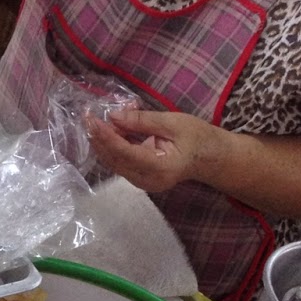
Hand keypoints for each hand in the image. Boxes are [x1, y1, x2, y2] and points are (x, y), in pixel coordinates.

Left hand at [86, 107, 222, 195]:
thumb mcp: (172, 123)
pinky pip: (120, 163)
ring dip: (104, 142)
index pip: (125, 153)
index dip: (106, 136)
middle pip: (115, 160)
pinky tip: (112, 129)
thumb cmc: (197, 138)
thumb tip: (113, 116)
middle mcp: (148, 181)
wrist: (210, 158)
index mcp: (160, 167)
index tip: (92, 120)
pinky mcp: (140, 180)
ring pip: (114, 163)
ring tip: (98, 120)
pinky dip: (113, 146)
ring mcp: (143, 184)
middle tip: (89, 116)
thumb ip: (142, 121)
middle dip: (100, 138)